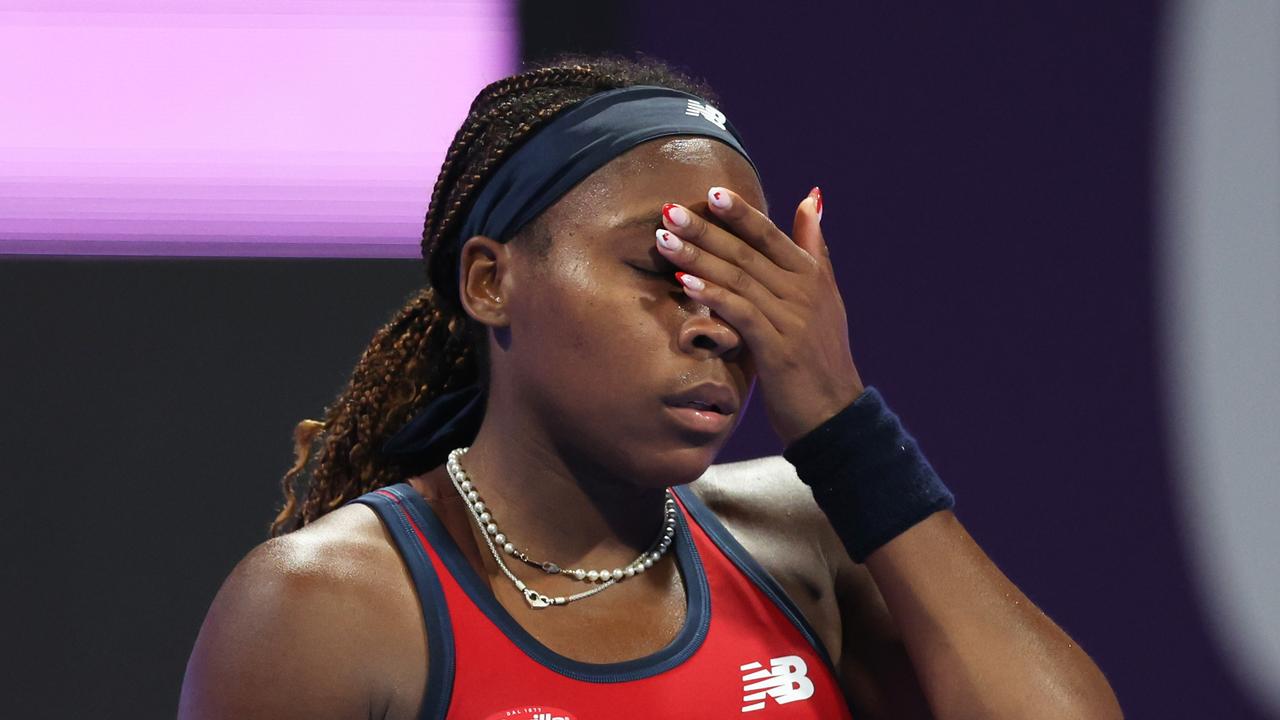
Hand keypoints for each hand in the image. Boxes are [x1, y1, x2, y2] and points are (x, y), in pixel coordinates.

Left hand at [657, 185, 864, 446]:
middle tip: (668, 210)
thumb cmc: (820, 355)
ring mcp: (792, 319)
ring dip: (698, 257)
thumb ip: (814, 246)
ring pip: (738, 279)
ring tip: (663, 241)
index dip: (739, 212)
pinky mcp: (778, 349)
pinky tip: (685, 283)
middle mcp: (804, 291)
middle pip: (747, 252)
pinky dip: (712, 296)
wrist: (835, 413)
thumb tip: (810, 196)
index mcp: (811, 275)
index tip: (709, 192)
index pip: (769, 234)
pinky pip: (741, 314)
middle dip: (705, 229)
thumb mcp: (824, 296)